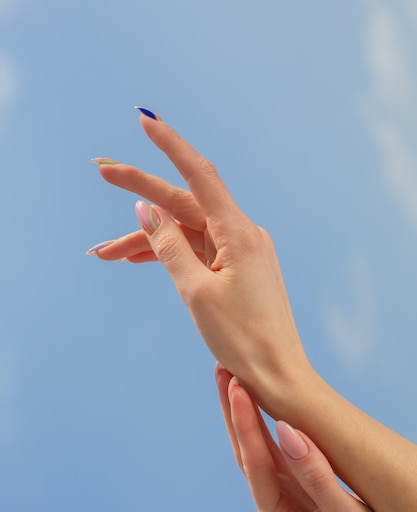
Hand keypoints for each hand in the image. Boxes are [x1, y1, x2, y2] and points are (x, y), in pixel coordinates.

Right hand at [91, 112, 309, 411]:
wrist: (277, 374)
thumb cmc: (242, 337)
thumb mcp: (196, 291)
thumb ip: (169, 247)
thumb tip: (148, 210)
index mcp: (238, 232)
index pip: (198, 175)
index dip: (169, 145)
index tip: (144, 120)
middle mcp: (241, 234)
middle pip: (184, 203)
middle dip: (142, 193)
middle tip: (102, 172)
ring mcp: (239, 252)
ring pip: (186, 232)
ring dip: (147, 239)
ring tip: (105, 253)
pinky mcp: (236, 269)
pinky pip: (197, 251)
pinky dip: (170, 254)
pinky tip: (139, 259)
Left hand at [215, 364, 416, 511]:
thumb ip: (316, 475)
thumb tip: (286, 429)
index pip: (254, 465)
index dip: (245, 424)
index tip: (237, 387)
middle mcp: (275, 510)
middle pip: (247, 453)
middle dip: (234, 412)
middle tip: (223, 370)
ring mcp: (287, 499)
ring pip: (261, 450)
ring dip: (248, 415)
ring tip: (235, 378)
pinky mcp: (302, 491)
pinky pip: (281, 453)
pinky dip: (271, 427)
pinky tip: (263, 404)